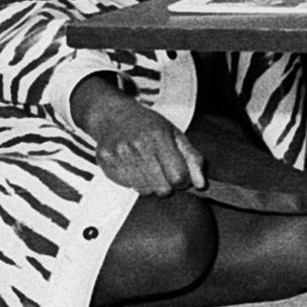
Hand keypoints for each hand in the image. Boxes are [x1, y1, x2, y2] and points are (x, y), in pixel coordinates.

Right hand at [70, 75, 202, 194]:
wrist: (113, 115)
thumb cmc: (149, 126)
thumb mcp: (175, 134)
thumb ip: (192, 158)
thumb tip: (201, 184)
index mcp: (160, 136)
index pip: (178, 176)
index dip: (183, 180)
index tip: (180, 175)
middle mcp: (138, 145)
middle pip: (162, 188)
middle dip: (167, 185)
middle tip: (163, 171)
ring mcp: (120, 154)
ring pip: (144, 190)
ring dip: (150, 184)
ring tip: (147, 167)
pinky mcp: (106, 162)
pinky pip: (128, 186)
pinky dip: (133, 181)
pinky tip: (133, 166)